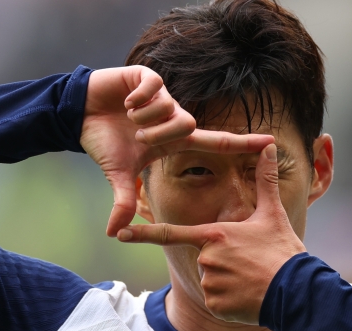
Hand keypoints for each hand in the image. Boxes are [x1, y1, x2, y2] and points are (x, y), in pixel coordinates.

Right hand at [80, 66, 274, 235]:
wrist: (79, 114)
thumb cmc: (105, 142)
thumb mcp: (118, 173)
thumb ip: (124, 200)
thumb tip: (112, 233)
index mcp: (175, 139)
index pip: (217, 141)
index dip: (244, 143)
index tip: (271, 142)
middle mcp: (175, 116)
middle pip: (189, 124)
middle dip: (159, 133)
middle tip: (138, 134)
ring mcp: (163, 96)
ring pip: (170, 108)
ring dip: (145, 117)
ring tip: (128, 116)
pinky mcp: (148, 77)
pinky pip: (153, 88)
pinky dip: (137, 98)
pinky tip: (125, 100)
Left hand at [117, 144, 306, 324]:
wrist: (296, 291)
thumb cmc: (282, 251)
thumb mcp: (272, 214)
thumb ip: (265, 180)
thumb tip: (267, 146)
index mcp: (215, 235)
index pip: (171, 233)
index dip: (143, 233)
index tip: (120, 233)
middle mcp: (207, 258)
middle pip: (204, 259)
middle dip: (223, 262)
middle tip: (249, 264)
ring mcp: (209, 283)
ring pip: (210, 281)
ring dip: (227, 282)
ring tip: (251, 279)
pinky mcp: (215, 305)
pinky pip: (216, 301)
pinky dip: (230, 301)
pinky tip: (248, 296)